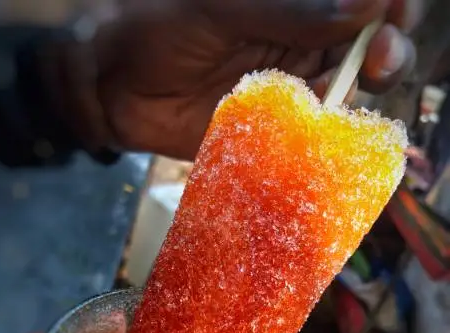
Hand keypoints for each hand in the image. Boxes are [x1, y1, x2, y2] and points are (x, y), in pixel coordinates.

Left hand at [45, 0, 422, 159]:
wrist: (112, 85)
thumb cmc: (156, 29)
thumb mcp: (224, 10)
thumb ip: (291, 11)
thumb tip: (366, 4)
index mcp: (295, 9)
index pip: (362, 8)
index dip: (389, 11)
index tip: (392, 16)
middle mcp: (300, 49)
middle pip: (366, 54)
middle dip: (385, 55)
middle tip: (378, 60)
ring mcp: (287, 95)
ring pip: (345, 100)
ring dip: (360, 103)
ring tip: (351, 101)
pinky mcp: (269, 136)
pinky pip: (309, 143)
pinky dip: (325, 145)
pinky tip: (330, 142)